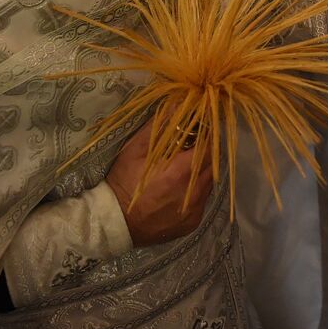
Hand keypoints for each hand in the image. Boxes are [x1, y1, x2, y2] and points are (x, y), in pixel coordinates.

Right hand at [106, 127, 214, 246]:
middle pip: (213, 164)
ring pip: (209, 182)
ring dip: (201, 171)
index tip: (197, 129)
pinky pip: (203, 200)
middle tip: (189, 147)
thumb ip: (160, 127)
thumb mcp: (135, 150)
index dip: (206, 134)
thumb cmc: (123, 182)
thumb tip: (179, 104)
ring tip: (183, 168)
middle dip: (205, 152)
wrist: (114, 224)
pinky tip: (178, 189)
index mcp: (182, 172)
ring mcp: (196, 210)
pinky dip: (196, 191)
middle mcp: (195, 193)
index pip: (210, 145)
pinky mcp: (193, 223)